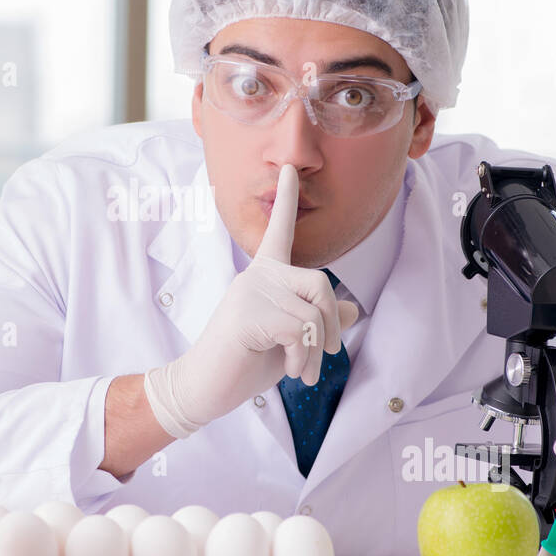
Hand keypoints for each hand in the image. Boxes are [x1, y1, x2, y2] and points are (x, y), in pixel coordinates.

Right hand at [143, 164, 360, 438]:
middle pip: (320, 282)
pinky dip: (303, 358)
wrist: (204, 388)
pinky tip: (292, 372)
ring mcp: (250, 292)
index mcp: (265, 275)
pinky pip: (299, 330)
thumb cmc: (246, 363)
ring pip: (313, 313)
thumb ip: (316, 321)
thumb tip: (351, 308)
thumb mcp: (291, 341)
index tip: (289, 167)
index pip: (279, 230)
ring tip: (301, 372)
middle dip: (331, 324)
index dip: (286, 198)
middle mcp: (257, 276)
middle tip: (326, 355)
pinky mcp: (248, 314)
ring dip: (314, 353)